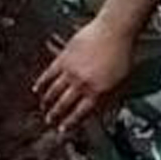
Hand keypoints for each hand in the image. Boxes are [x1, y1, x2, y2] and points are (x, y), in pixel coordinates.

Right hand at [35, 16, 137, 134]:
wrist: (114, 31)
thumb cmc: (123, 54)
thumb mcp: (122, 81)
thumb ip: (110, 98)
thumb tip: (103, 112)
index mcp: (97, 91)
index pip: (80, 113)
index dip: (70, 122)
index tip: (63, 128)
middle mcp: (81, 84)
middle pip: (63, 104)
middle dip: (55, 115)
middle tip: (49, 121)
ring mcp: (70, 72)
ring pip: (54, 91)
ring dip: (47, 101)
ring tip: (44, 107)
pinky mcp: (62, 59)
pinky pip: (48, 75)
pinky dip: (41, 83)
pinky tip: (37, 89)